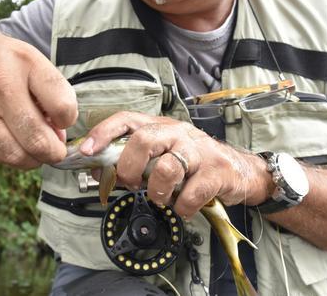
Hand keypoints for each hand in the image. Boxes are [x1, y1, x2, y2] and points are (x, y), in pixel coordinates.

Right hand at [0, 24, 77, 168]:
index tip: (63, 120)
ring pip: (16, 155)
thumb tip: (59, 134)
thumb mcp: (29, 59)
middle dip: (54, 152)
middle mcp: (1, 85)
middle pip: (38, 139)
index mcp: (25, 63)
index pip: (61, 105)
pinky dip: (11, 156)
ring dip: (33, 160)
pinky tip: (14, 144)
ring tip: (37, 152)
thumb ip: (50, 92)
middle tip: (56, 150)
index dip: (68, 120)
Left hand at [81, 111, 270, 217]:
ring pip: (166, 168)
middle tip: (130, 183)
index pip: (126, 119)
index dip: (103, 133)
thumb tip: (98, 171)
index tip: (86, 151)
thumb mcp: (161, 155)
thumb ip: (132, 160)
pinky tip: (183, 207)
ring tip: (161, 197)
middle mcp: (178, 133)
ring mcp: (198, 151)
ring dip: (156, 191)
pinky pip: (190, 194)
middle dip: (129, 168)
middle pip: (144, 141)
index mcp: (160, 126)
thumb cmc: (193, 163)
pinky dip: (181, 208)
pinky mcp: (215, 172)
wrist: (239, 170)